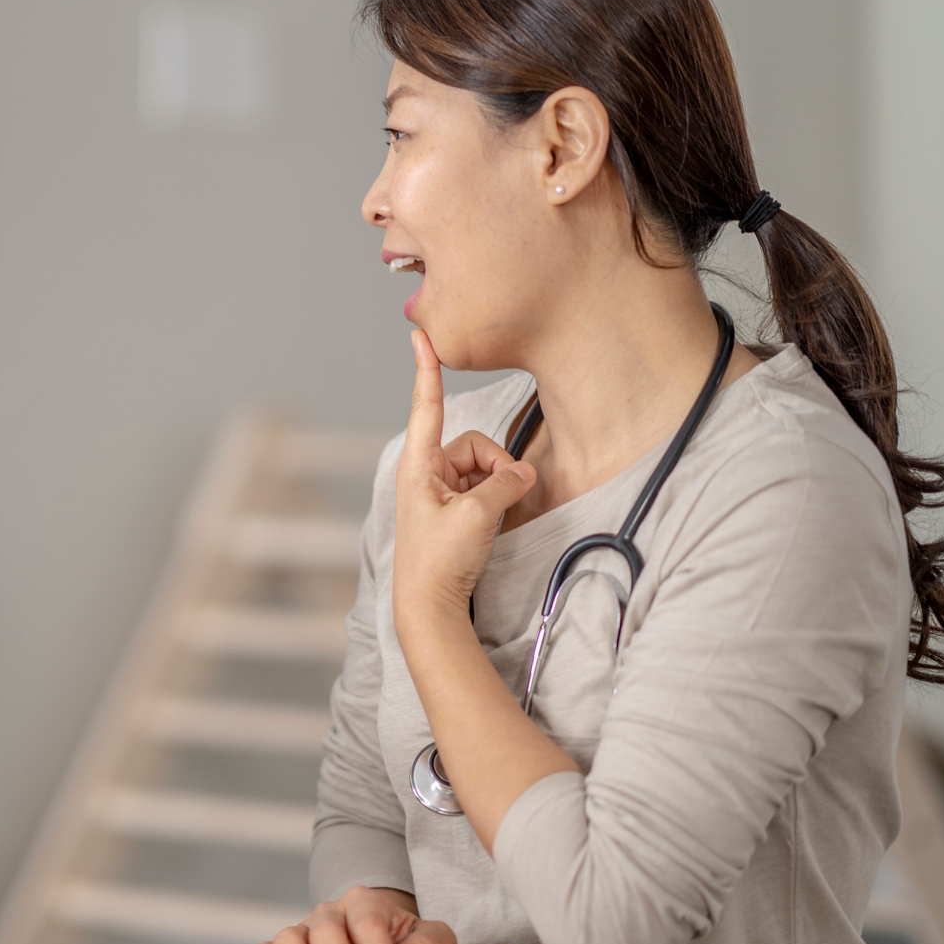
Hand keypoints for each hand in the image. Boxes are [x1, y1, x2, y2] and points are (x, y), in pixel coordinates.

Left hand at [392, 329, 536, 630]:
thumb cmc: (440, 561)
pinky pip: (486, 490)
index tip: (420, 336)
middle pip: (476, 445)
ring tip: (493, 520)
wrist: (430, 608)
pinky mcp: (453, 510)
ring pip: (486, 469)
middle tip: (500, 501)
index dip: (427, 370)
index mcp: (419, 466)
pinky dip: (498, 501)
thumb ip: (505, 484)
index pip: (426, 407)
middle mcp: (427, 473)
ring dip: (500, 488)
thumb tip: (523, 474)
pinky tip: (495, 525)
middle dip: (497, 468)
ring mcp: (440, 493)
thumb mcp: (478, 516)